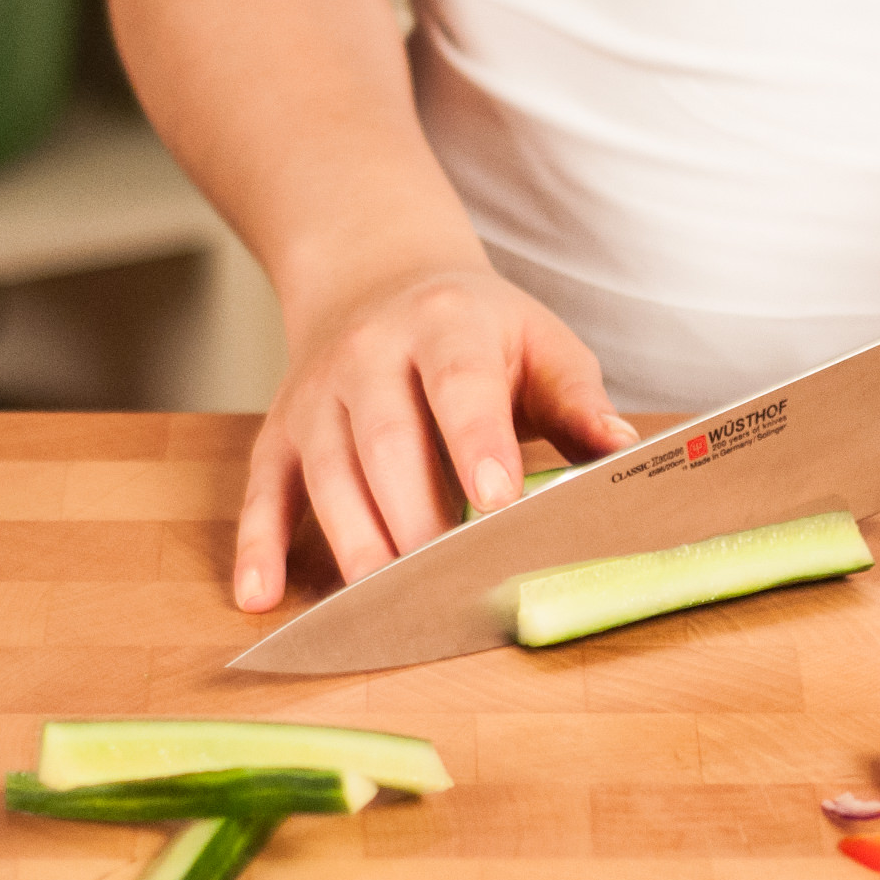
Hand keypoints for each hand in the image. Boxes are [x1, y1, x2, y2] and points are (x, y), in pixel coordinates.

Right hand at [235, 267, 638, 611]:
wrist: (375, 277)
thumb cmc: (476, 330)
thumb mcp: (538, 340)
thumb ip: (577, 398)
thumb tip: (621, 450)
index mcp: (447, 325)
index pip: (460, 384)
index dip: (477, 441)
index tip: (498, 499)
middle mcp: (370, 353)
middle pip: (386, 440)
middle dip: (416, 513)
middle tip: (450, 581)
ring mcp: (318, 393)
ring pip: (328, 473)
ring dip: (354, 541)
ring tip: (385, 603)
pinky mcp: (280, 431)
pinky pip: (263, 490)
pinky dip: (257, 546)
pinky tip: (261, 596)